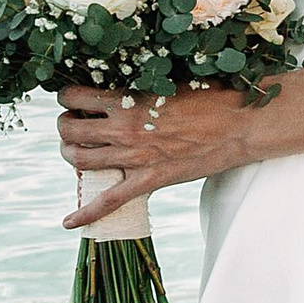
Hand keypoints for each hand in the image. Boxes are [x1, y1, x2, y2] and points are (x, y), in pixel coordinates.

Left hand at [56, 80, 263, 226]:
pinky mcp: (149, 180)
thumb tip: (122, 82)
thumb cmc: (210, 96)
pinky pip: (109, 201)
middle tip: (71, 123)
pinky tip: (67, 222)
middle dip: (64, 125)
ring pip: (80, 160)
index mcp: (128, 100)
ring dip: (69, 154)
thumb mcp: (169, 80)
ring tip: (74, 150)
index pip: (76, 97)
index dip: (66, 97)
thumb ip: (141, 85)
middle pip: (70, 130)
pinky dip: (86, 213)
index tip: (71, 98)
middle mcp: (124, 129)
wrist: (239, 124)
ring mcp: (135, 158)